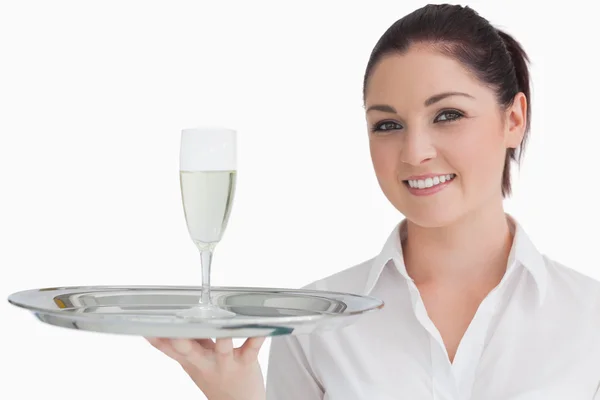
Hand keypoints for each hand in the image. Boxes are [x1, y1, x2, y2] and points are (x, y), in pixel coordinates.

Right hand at [146, 336, 266, 399]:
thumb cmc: (217, 377)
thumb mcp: (195, 362)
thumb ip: (184, 344)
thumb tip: (169, 324)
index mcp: (191, 359)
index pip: (168, 348)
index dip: (156, 338)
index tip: (144, 325)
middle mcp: (205, 362)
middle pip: (189, 350)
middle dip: (180, 341)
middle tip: (174, 331)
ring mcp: (226, 363)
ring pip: (221, 349)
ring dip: (222, 339)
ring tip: (222, 327)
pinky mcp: (246, 362)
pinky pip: (252, 347)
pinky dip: (257, 336)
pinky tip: (261, 327)